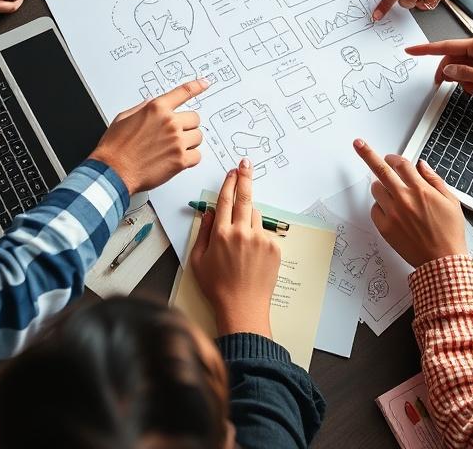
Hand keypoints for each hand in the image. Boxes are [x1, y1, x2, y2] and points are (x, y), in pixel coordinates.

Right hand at [91, 79, 208, 193]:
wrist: (113, 171)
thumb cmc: (115, 148)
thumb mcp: (124, 118)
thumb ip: (142, 108)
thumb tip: (151, 104)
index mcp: (156, 109)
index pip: (182, 93)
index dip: (197, 86)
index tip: (205, 83)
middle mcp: (169, 122)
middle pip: (195, 118)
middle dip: (187, 126)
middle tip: (175, 135)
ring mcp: (176, 141)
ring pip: (198, 137)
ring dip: (189, 142)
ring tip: (173, 148)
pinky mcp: (180, 160)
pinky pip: (197, 156)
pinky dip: (190, 159)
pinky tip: (176, 159)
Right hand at [190, 159, 280, 336]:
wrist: (242, 307)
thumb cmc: (217, 286)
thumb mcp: (198, 260)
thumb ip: (203, 232)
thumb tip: (209, 212)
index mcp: (221, 234)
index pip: (225, 200)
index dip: (228, 183)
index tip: (232, 171)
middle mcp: (242, 232)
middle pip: (245, 197)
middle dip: (245, 178)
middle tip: (245, 164)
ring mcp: (260, 239)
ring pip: (256, 216)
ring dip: (249, 218)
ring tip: (242, 241)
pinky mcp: (274, 247)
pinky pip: (265, 232)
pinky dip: (258, 236)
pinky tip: (251, 254)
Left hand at [353, 139, 466, 266]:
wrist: (442, 260)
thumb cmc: (449, 233)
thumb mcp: (451, 201)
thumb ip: (434, 180)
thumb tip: (422, 165)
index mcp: (421, 190)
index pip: (401, 164)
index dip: (394, 157)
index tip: (389, 156)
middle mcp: (404, 199)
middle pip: (380, 170)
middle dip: (367, 153)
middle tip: (359, 144)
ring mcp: (392, 213)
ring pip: (376, 189)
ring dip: (381, 187)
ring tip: (394, 197)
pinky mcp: (385, 227)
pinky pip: (374, 209)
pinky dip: (381, 207)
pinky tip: (393, 214)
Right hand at [405, 36, 472, 96]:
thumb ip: (465, 75)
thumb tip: (447, 71)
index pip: (445, 47)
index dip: (426, 50)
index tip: (411, 51)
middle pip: (452, 59)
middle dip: (449, 74)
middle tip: (444, 86)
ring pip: (462, 66)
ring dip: (463, 79)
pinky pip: (472, 69)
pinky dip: (471, 79)